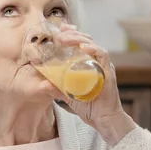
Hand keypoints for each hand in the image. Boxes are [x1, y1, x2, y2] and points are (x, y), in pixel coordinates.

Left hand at [38, 23, 136, 144]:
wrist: (103, 120)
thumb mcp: (68, 95)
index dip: (71, 34)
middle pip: (86, 41)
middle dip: (72, 35)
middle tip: (59, 35)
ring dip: (79, 39)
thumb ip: (57, 89)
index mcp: (88, 64)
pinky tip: (84, 48)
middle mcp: (97, 63)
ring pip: (93, 45)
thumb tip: (41, 85)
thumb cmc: (88, 106)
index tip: (60, 29)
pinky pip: (103, 56)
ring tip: (65, 39)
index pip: (81, 44)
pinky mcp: (108, 73)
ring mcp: (103, 66)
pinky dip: (94, 50)